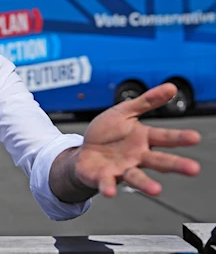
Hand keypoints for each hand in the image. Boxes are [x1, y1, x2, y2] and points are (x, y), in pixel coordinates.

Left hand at [75, 82, 200, 197]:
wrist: (83, 151)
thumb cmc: (106, 133)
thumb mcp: (124, 112)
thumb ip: (146, 101)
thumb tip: (171, 87)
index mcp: (143, 139)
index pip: (164, 137)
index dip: (179, 137)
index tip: (195, 137)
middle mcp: (137, 157)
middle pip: (158, 160)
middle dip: (175, 164)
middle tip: (194, 169)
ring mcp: (121, 169)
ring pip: (136, 177)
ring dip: (146, 184)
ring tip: (156, 190)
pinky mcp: (104, 178)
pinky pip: (107, 183)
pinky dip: (108, 187)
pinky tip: (110, 191)